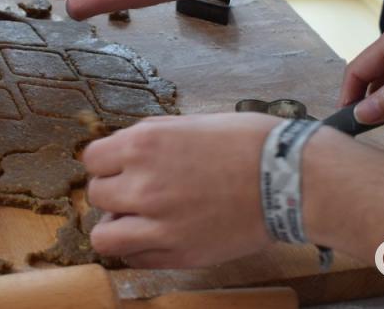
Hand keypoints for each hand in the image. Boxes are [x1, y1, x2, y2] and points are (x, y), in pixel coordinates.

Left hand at [82, 113, 276, 267]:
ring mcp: (158, 223)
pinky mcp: (178, 253)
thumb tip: (128, 149)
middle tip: (137, 191)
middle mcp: (143, 184)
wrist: (290, 178)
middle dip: (114, 191)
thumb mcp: (191, 123)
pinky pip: (134, 259)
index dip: (107, 162)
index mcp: (144, 144)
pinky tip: (157, 237)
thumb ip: (153, 137)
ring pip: (103, 236)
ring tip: (137, 220)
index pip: (92, 158)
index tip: (121, 166)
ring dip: (116, 226)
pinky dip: (138, 251)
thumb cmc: (250, 143)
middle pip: (96, 195)